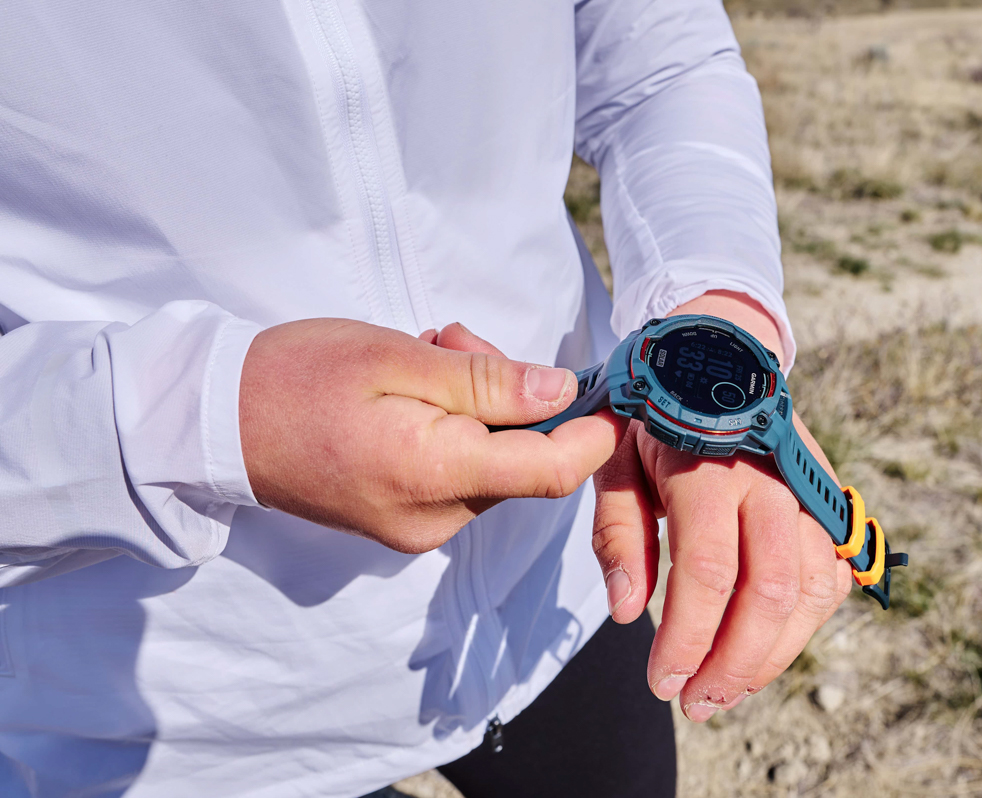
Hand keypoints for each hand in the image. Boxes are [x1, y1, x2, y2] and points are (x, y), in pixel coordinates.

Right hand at [240, 319, 622, 552]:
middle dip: (514, 396)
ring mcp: (416, 528)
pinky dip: (455, 429)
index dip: (593, 435)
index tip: (613, 395)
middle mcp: (433, 519)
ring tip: (426, 355)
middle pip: (521, 462)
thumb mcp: (397, 358)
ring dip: (480, 406)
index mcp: (433, 475)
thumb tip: (562, 390)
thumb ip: (486, 381)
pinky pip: (459, 475)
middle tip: (457, 339)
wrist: (213, 421)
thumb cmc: (296, 376)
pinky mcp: (402, 522)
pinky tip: (415, 389)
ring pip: (491, 464)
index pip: (548, 471)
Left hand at [591, 292, 852, 720]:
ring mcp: (806, 487)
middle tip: (698, 703)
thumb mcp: (613, 457)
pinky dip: (809, 618)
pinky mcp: (824, 495)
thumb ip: (619, 533)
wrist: (717, 346)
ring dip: (774, 653)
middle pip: (771, 590)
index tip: (662, 682)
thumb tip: (627, 613)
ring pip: (811, 588)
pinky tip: (771, 645)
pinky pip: (833, 569)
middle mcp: (769, 478)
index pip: (709, 572)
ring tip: (729, 688)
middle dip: (736, 662)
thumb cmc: (656, 409)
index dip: (688, 639)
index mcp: (709, 466)